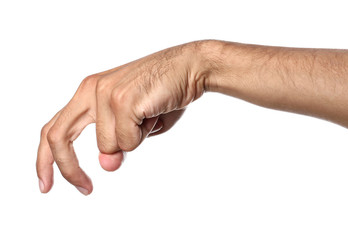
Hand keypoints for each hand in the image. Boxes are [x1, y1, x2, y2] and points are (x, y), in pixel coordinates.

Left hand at [36, 41, 209, 194]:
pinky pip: (127, 141)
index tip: (48, 184)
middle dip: (68, 169)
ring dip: (133, 141)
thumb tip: (105, 165)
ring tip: (150, 118)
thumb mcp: (135, 123)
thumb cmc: (164, 93)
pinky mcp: (123, 100)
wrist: (191, 66)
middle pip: (59, 137)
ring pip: (107, 145)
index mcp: (89, 91)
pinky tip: (155, 113)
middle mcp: (90, 89)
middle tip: (86, 189)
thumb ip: (115, 142)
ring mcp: (105, 93)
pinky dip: (144, 136)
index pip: (54, 127)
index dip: (46, 159)